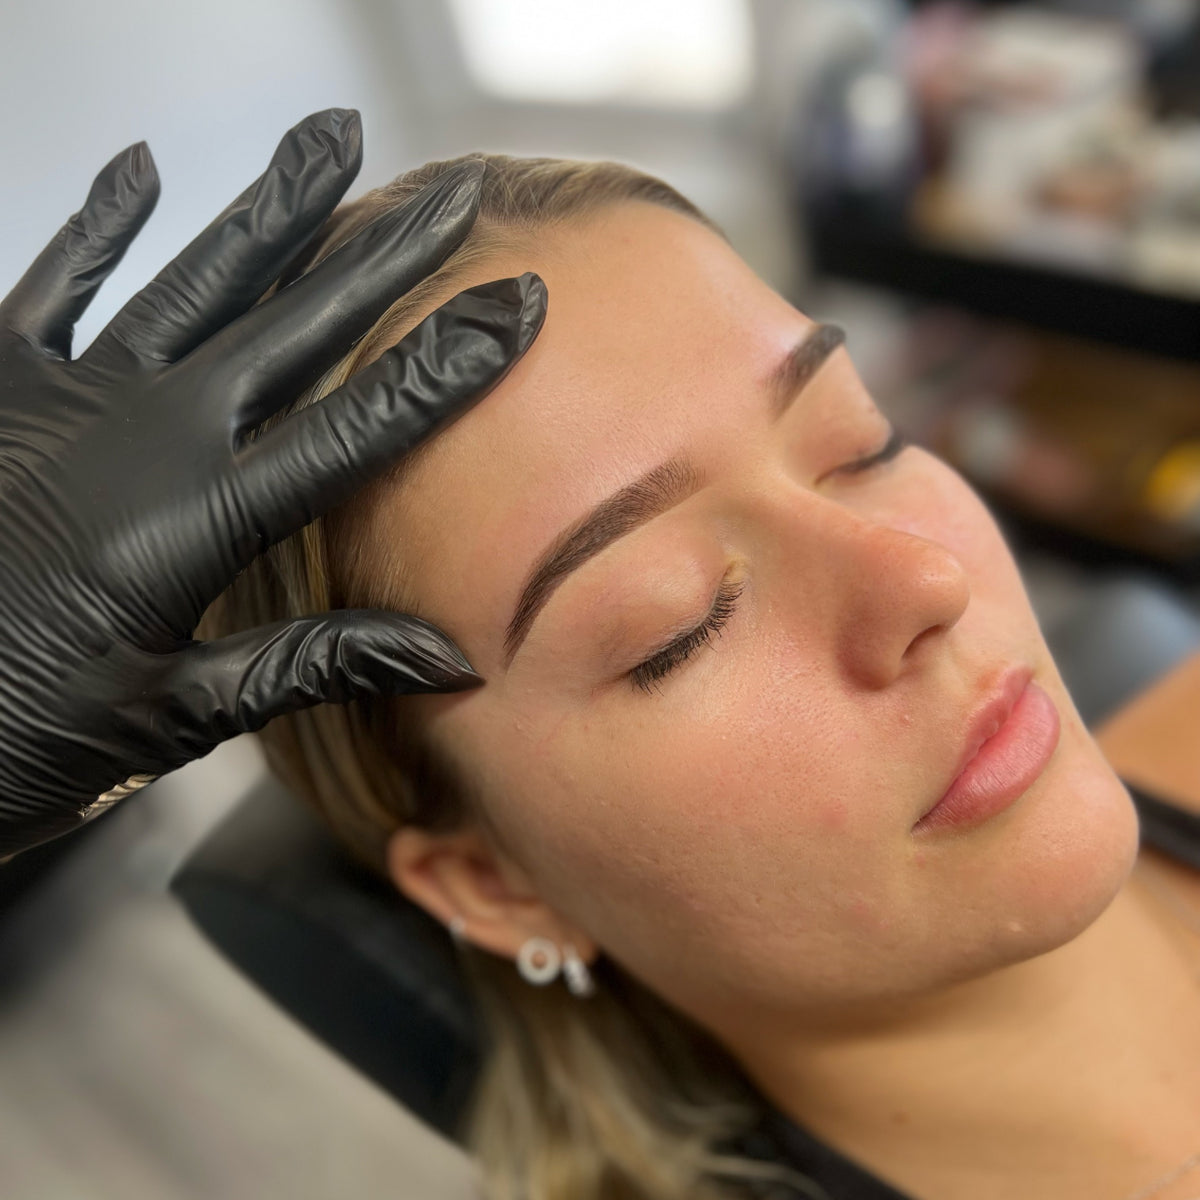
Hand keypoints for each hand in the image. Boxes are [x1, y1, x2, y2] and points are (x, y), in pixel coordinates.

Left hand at [0, 108, 545, 856]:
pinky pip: (52, 285)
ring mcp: (61, 398)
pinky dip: (98, 228)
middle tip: (453, 193)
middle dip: (382, 257)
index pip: (355, 429)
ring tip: (331, 134)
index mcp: (193, 523)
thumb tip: (448, 660)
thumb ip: (311, 665)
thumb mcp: (177, 717)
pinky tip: (142, 171)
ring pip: (190, 281)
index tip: (513, 306)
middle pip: (289, 328)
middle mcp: (137, 436)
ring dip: (268, 208)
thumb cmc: (18, 737)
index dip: (443, 365)